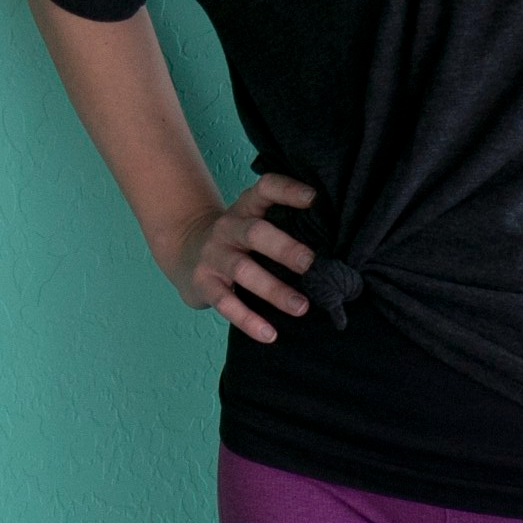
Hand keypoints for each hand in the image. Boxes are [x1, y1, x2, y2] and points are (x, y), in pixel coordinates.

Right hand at [165, 173, 317, 340]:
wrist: (184, 249)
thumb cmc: (237, 238)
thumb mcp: (252, 219)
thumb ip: (282, 225)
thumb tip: (337, 247)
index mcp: (246, 207)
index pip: (266, 188)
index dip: (288, 190)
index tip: (314, 199)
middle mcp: (229, 227)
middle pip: (256, 233)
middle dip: (285, 248)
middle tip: (311, 264)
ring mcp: (214, 255)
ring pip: (244, 271)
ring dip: (274, 290)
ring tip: (301, 307)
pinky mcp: (204, 283)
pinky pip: (227, 303)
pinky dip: (248, 321)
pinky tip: (270, 334)